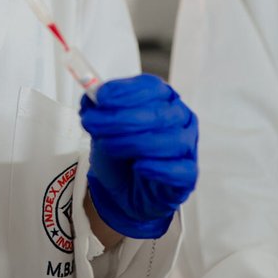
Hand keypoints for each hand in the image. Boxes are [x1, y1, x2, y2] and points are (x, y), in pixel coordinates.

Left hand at [80, 74, 197, 239]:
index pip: (151, 87)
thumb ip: (96, 109)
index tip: (100, 97)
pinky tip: (138, 166)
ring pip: (172, 140)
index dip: (125, 91)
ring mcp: (187, 147)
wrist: (125, 190)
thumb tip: (89, 98)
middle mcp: (180, 118)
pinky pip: (181, 170)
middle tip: (93, 124)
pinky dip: (158, 168)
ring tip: (109, 147)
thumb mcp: (102, 128)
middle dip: (122, 118)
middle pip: (159, 113)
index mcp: (163, 98)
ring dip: (135, 143)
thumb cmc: (120, 154)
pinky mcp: (187, 176)